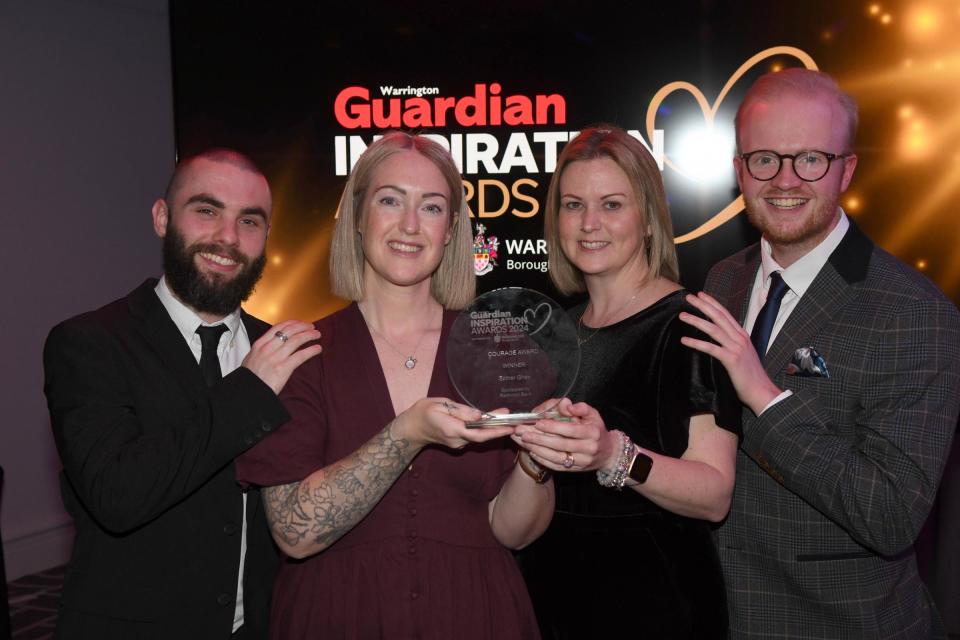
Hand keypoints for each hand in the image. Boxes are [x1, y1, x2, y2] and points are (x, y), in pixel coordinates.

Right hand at [242, 320, 322, 394]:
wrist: (249, 393)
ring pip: (296, 340)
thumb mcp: (251, 358)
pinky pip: (300, 356)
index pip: (278, 327)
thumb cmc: (249, 378)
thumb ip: (263, 349)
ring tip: (317, 335)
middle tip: (312, 327)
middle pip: (289, 331)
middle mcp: (268, 348)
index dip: (292, 323)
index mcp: (259, 344)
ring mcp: (276, 358)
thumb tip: (275, 344)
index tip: (300, 323)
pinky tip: (318, 349)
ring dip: (309, 335)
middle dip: (303, 326)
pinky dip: (311, 350)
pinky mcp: (283, 368)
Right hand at [391, 398, 514, 449]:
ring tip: (505, 417)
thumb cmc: (424, 412)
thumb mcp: (441, 405)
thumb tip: (480, 415)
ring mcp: (457, 444)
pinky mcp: (458, 443)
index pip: (479, 434)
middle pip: (482, 436)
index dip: (496, 432)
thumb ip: (461, 411)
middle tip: (515, 420)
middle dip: (499, 429)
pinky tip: (491, 421)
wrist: (411, 428)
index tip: (510, 427)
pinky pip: (473, 436)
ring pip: (478, 436)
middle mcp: (457, 440)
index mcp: (452, 429)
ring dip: (492, 428)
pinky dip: (483, 429)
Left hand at [512, 398, 618, 471]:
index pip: (571, 430)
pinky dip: (543, 460)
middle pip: (561, 445)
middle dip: (540, 439)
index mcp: (592, 433)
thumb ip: (582, 407)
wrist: (608, 452)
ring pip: (556, 457)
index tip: (538, 422)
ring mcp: (581, 461)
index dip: (554, 427)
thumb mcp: (593, 414)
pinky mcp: (575, 470)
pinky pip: (557, 466)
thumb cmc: (596, 429)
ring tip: (524, 441)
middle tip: (524, 433)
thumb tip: (567, 404)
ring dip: (538, 449)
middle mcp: (588, 449)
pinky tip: (532, 452)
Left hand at [678, 292, 781, 414]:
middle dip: (702, 305)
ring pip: (713, 329)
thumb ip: (733, 343)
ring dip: (696, 320)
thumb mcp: (743, 353)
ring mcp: (736, 348)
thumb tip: (721, 338)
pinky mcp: (731, 359)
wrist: (761, 390)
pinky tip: (684, 339)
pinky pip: (710, 348)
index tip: (701, 295)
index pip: (725, 313)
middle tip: (688, 297)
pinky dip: (696, 343)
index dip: (712, 303)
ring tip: (682, 315)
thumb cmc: (751, 375)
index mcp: (742, 335)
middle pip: (718, 316)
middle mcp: (739, 338)